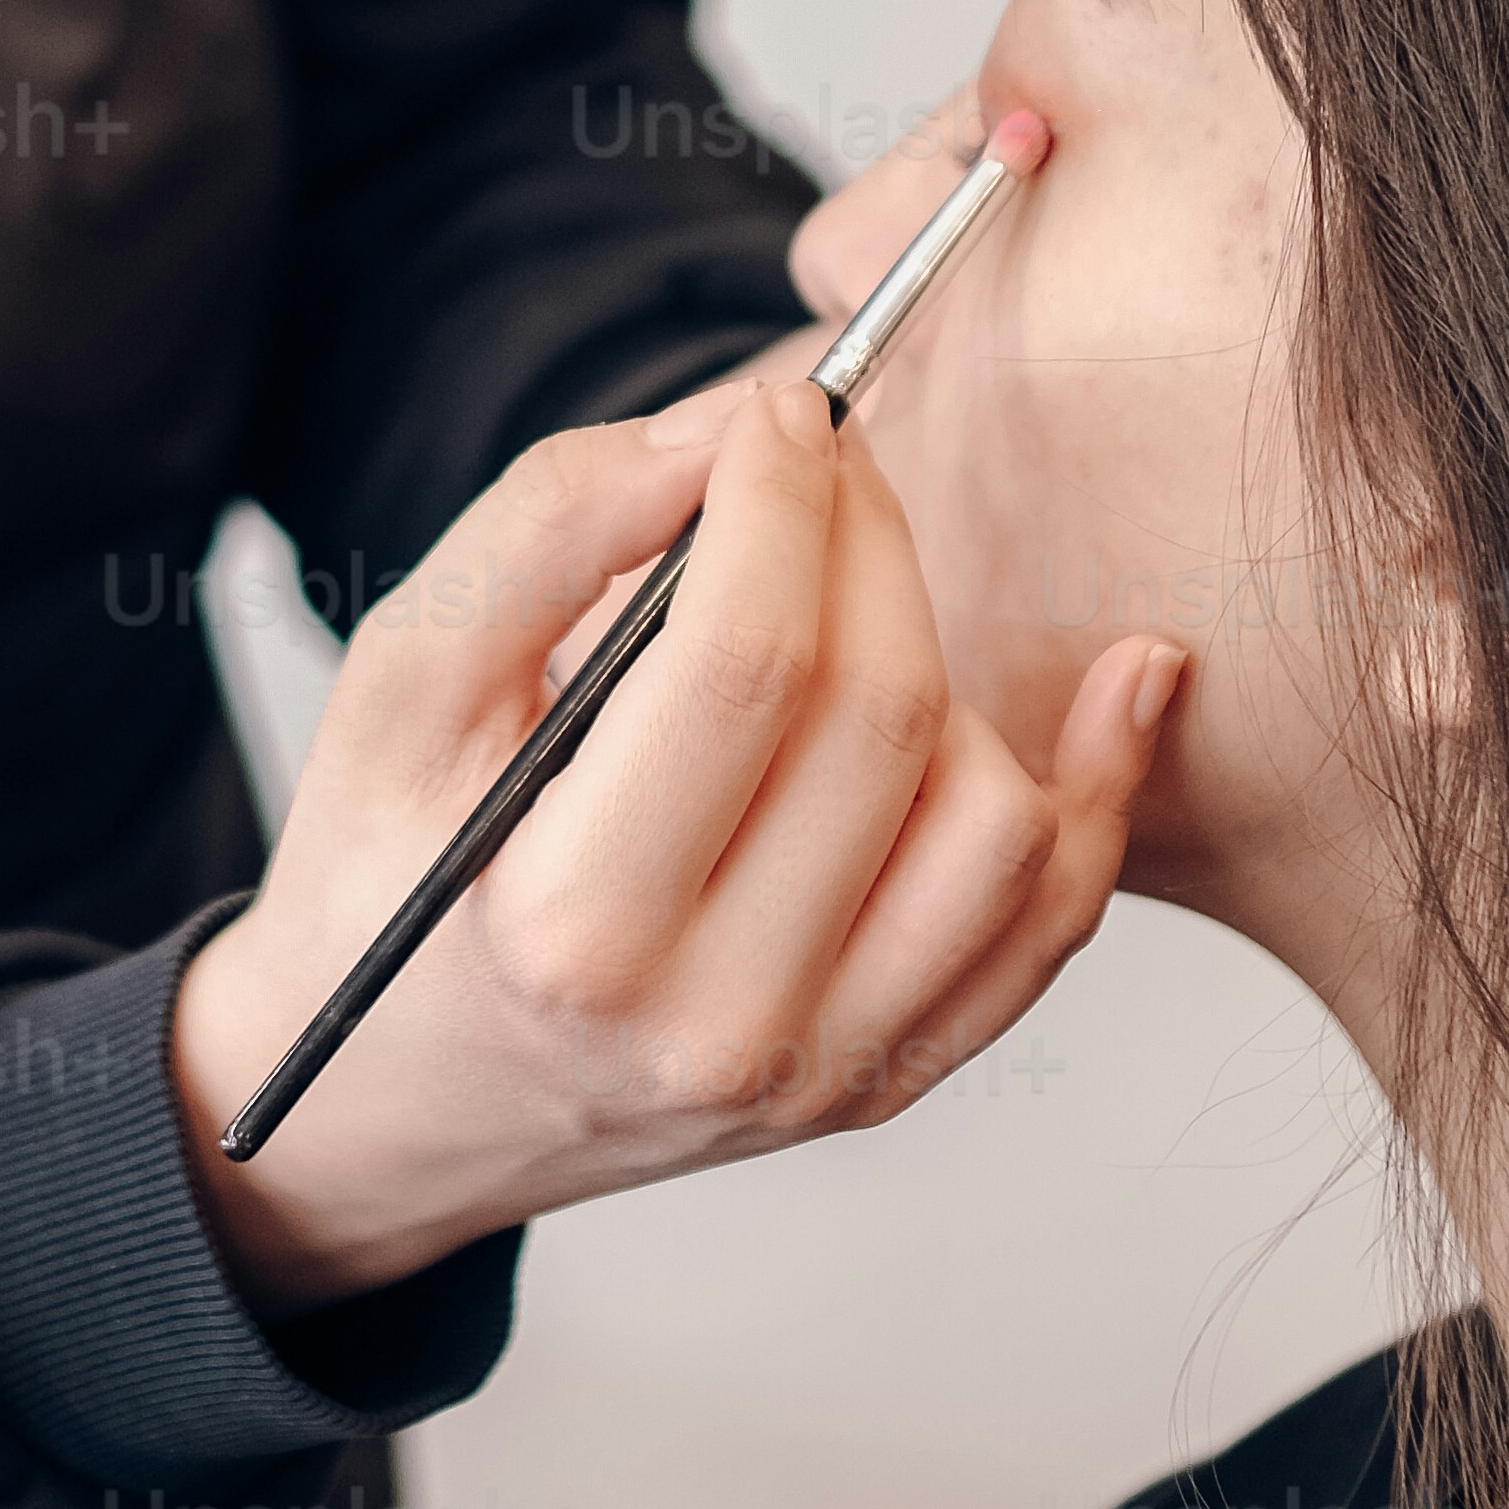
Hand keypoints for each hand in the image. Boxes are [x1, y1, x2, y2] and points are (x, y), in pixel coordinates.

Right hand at [175, 362, 1183, 1308]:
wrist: (394, 1095)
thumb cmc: (387, 873)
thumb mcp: (393, 684)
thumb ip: (540, 532)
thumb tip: (714, 440)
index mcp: (574, 928)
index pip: (747, 663)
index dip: (782, 500)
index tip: (776, 412)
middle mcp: (717, 1022)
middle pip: (882, 715)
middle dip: (864, 536)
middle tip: (816, 460)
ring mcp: (822, 1067)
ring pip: (995, 814)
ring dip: (943, 655)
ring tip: (848, 597)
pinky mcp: (890, 1076)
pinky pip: (1051, 920)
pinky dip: (1101, 787)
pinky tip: (1122, 678)